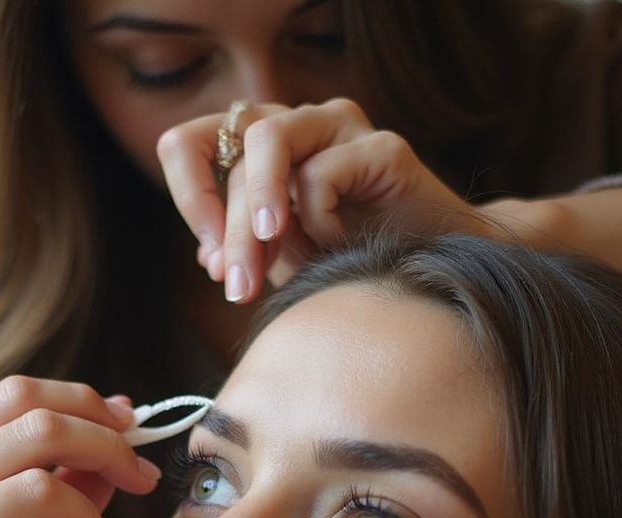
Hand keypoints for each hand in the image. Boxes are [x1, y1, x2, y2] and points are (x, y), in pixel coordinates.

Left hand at [159, 98, 484, 302]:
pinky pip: (321, 175)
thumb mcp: (282, 258)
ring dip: (258, 212)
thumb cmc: (352, 261)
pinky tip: (340, 246)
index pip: (190, 144)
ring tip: (271, 255)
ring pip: (266, 140)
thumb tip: (209, 258)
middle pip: (232, 154)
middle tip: (240, 289)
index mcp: (261, 146)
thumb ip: (244, 249)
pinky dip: (320, 221)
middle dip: (230, 232)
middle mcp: (296, 124)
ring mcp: (339, 124)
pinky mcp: (382, 144)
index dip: (189, 197)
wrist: (431, 271)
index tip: (210, 261)